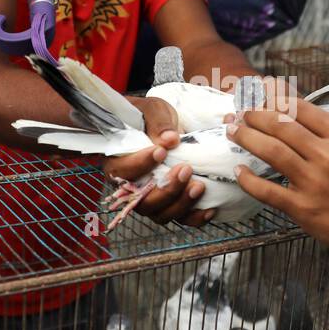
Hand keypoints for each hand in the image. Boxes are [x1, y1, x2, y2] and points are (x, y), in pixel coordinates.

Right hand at [103, 95, 212, 226]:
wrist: (161, 126)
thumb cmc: (149, 117)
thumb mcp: (152, 110)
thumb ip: (158, 122)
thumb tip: (170, 139)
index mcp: (118, 162)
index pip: (122, 172)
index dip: (140, 165)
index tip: (160, 151)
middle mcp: (131, 187)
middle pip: (143, 202)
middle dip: (166, 189)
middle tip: (186, 169)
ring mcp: (151, 198)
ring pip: (161, 214)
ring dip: (181, 204)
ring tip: (199, 186)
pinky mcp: (170, 203)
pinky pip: (180, 219)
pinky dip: (195, 217)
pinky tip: (210, 208)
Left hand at [226, 98, 328, 258]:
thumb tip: (301, 112)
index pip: (301, 107)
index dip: (275, 95)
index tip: (260, 88)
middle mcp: (327, 156)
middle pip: (281, 125)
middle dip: (255, 113)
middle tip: (240, 110)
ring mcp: (314, 182)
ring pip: (271, 151)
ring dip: (247, 137)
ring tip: (233, 129)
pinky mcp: (303, 208)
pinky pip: (268, 190)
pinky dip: (249, 179)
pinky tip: (239, 170)